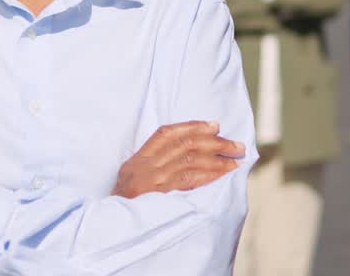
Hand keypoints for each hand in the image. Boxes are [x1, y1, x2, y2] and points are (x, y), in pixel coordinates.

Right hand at [112, 121, 245, 198]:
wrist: (113, 224)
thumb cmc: (127, 201)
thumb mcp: (133, 175)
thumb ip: (154, 161)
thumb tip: (188, 150)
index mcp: (139, 157)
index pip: (167, 133)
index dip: (193, 126)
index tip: (214, 125)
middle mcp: (146, 165)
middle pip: (184, 144)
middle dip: (214, 142)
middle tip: (236, 145)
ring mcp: (154, 179)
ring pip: (190, 159)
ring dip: (218, 158)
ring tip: (236, 159)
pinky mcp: (162, 194)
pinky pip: (190, 179)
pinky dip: (209, 174)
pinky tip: (222, 173)